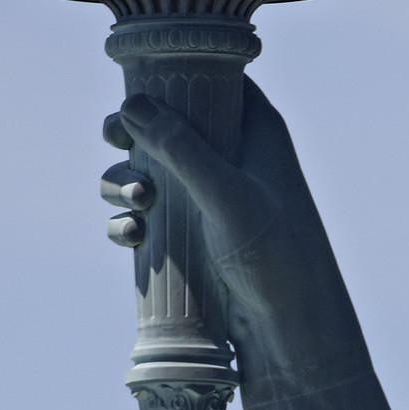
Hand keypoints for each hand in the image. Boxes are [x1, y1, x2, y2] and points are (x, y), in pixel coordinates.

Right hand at [98, 79, 360, 390]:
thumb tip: (131, 106)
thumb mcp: (227, 196)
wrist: (292, 331)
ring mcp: (210, 199)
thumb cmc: (277, 257)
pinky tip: (129, 236)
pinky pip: (148, 218)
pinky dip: (130, 222)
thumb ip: (182, 150)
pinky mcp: (193, 238)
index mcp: (255, 131)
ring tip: (136, 203)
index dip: (169, 78)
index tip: (133, 89)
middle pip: (167, 123)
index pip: (211, 79)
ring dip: (126, 182)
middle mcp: (232, 158)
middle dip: (133, 134)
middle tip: (115, 140)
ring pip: (149, 172)